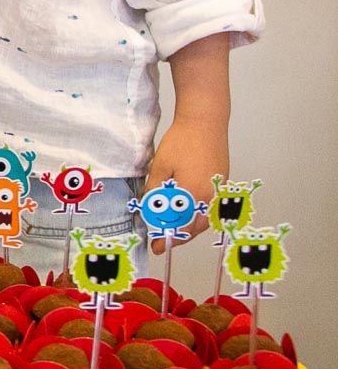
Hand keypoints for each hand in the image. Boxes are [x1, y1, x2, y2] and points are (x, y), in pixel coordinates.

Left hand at [144, 120, 229, 253]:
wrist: (205, 121)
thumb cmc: (182, 141)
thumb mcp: (160, 166)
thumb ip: (155, 190)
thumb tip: (148, 208)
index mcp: (194, 195)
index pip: (181, 226)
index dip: (168, 239)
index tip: (157, 247)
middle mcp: (210, 197)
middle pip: (196, 227)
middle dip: (179, 236)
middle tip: (162, 240)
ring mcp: (219, 191)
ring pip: (205, 219)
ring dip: (189, 227)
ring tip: (172, 228)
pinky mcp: (221, 183)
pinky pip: (210, 208)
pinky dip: (198, 215)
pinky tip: (186, 212)